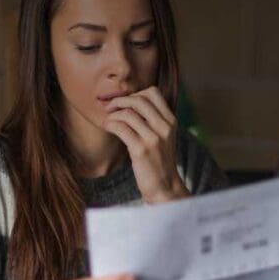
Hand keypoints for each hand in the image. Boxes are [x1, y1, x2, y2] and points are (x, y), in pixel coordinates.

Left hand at [103, 86, 189, 203]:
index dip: (135, 94)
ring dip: (113, 114)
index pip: (153, 92)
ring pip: (128, 113)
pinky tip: (108, 128)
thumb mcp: (164, 137)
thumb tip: (131, 103)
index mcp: (171, 121)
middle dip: (120, 101)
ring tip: (108, 121)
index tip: (125, 103)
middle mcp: (164, 127)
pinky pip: (121, 128)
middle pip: (139, 100)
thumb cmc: (159, 161)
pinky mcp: (141, 150)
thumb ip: (154, 120)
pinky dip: (110, 124)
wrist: (165, 187)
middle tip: (110, 108)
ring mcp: (153, 139)